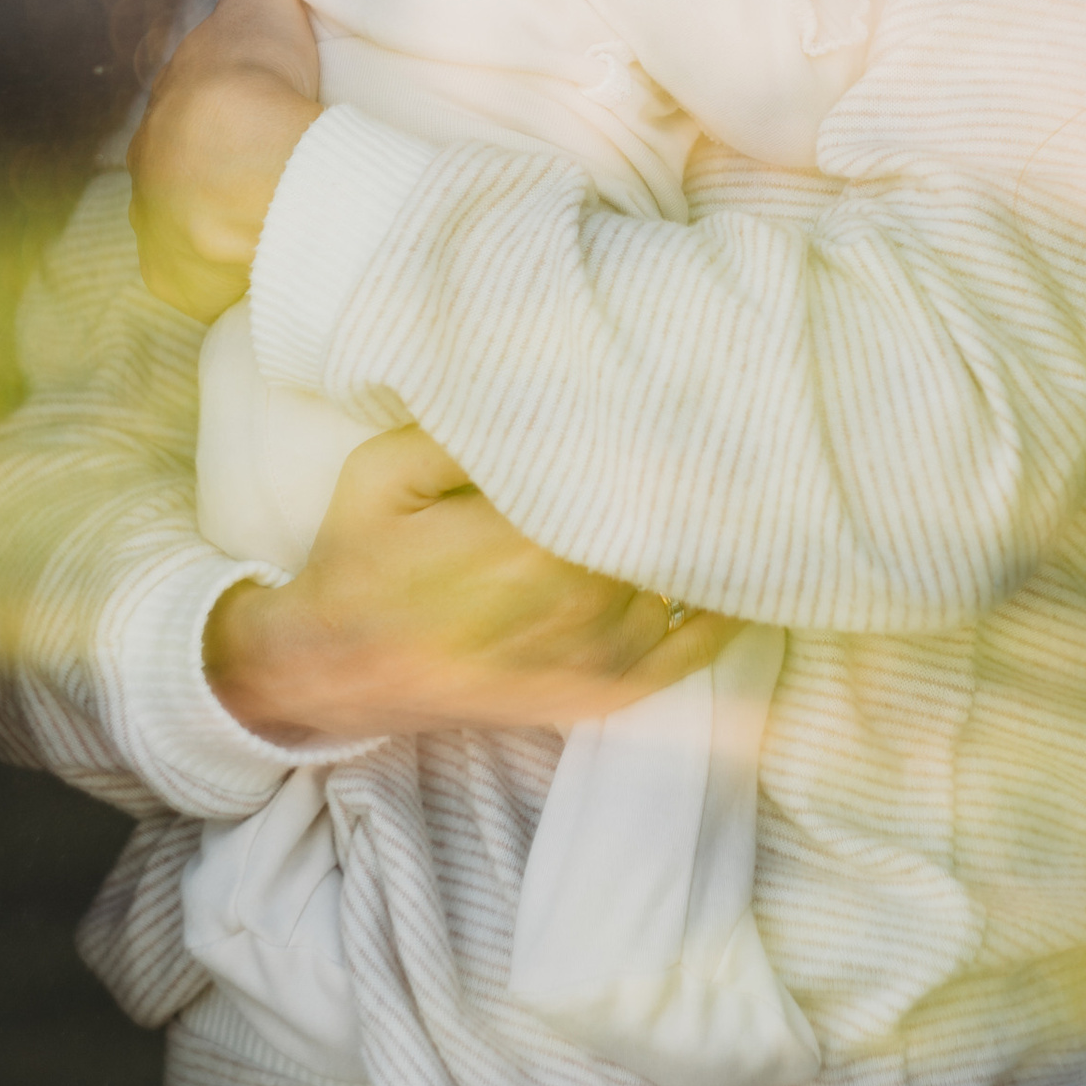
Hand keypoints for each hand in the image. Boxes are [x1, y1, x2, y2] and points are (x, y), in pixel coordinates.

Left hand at [132, 0, 321, 320]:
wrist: (248, 152)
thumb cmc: (255, 77)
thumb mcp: (261, 7)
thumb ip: (254, 8)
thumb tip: (259, 6)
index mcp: (163, 108)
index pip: (192, 118)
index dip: (232, 123)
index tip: (266, 132)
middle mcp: (144, 168)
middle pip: (182, 176)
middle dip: (220, 180)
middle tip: (271, 184)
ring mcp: (153, 228)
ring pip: (187, 231)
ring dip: (221, 230)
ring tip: (273, 230)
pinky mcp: (174, 281)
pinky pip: (203, 284)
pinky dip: (229, 280)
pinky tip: (264, 272)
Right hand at [204, 423, 733, 748]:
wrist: (337, 670)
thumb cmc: (361, 561)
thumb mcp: (383, 473)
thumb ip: (463, 431)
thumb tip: (545, 391)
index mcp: (525, 542)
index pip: (626, 474)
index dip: (660, 435)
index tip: (692, 394)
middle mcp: (575, 604)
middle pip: (667, 523)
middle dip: (691, 477)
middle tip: (733, 423)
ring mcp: (594, 656)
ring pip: (684, 578)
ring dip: (708, 535)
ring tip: (745, 480)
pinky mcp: (601, 693)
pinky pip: (688, 653)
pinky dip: (725, 614)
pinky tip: (748, 572)